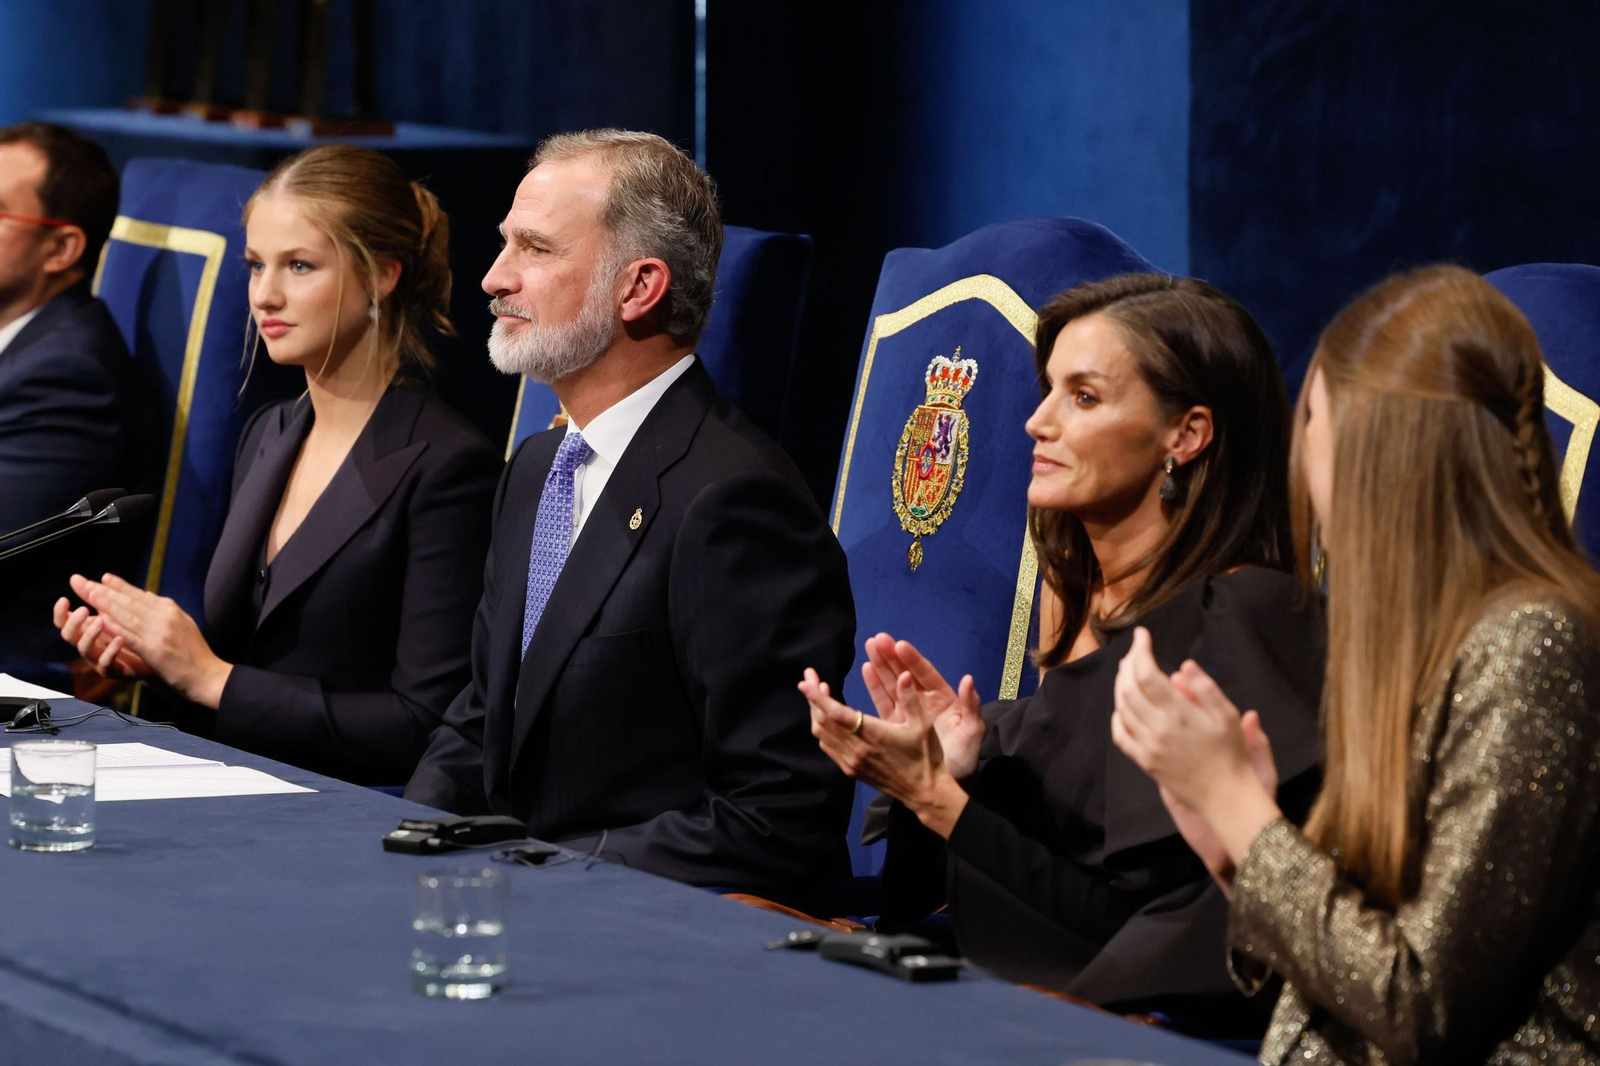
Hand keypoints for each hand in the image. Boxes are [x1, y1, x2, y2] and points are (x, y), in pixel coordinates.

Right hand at [53, 597, 151, 679]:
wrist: (155, 656)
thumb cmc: (131, 631)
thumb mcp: (114, 610)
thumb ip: (96, 596)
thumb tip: (76, 577)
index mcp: (86, 628)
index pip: (65, 621)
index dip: (61, 612)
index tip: (64, 599)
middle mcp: (88, 643)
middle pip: (69, 635)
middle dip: (74, 622)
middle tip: (84, 610)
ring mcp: (99, 658)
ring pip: (85, 649)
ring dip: (90, 635)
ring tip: (101, 621)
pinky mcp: (114, 670)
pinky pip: (107, 664)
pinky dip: (111, 651)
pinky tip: (119, 639)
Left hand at [68, 573, 231, 708]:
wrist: (207, 675)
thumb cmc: (195, 652)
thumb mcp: (184, 623)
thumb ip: (165, 610)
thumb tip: (148, 595)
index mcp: (171, 609)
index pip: (140, 594)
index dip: (120, 586)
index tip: (103, 578)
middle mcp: (165, 616)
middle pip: (130, 601)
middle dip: (106, 591)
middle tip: (86, 583)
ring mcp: (159, 632)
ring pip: (127, 615)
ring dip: (106, 604)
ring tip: (89, 595)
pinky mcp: (154, 650)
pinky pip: (130, 636)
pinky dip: (115, 628)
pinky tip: (101, 621)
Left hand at [798, 666, 968, 837]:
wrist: (923, 792)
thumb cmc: (925, 756)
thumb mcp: (923, 725)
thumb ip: (910, 698)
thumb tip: (904, 674)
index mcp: (872, 734)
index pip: (836, 713)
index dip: (817, 697)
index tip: (804, 682)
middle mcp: (855, 749)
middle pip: (822, 722)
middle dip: (813, 699)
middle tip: (811, 678)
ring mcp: (850, 762)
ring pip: (821, 735)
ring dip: (816, 713)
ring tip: (820, 694)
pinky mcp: (850, 770)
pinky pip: (828, 747)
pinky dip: (823, 730)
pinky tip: (828, 718)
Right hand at [860, 633, 984, 778]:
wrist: (947, 785)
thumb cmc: (964, 758)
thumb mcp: (972, 731)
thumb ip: (971, 706)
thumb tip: (968, 679)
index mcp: (942, 699)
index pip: (925, 674)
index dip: (912, 660)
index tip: (899, 644)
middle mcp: (923, 701)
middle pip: (905, 673)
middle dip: (891, 656)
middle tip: (877, 639)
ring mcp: (908, 712)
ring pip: (892, 684)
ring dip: (880, 666)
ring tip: (868, 647)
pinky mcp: (895, 724)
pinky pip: (883, 701)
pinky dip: (875, 686)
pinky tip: (866, 670)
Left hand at [1111, 628, 1281, 868]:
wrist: (1225, 796)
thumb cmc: (1231, 752)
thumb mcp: (1227, 715)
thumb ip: (1204, 687)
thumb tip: (1182, 666)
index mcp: (1177, 714)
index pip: (1147, 674)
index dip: (1140, 650)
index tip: (1142, 634)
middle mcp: (1156, 728)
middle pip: (1128, 688)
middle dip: (1128, 664)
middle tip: (1134, 651)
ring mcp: (1146, 746)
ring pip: (1121, 708)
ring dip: (1120, 685)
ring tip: (1127, 671)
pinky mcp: (1143, 761)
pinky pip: (1120, 735)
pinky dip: (1117, 716)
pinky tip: (1123, 707)